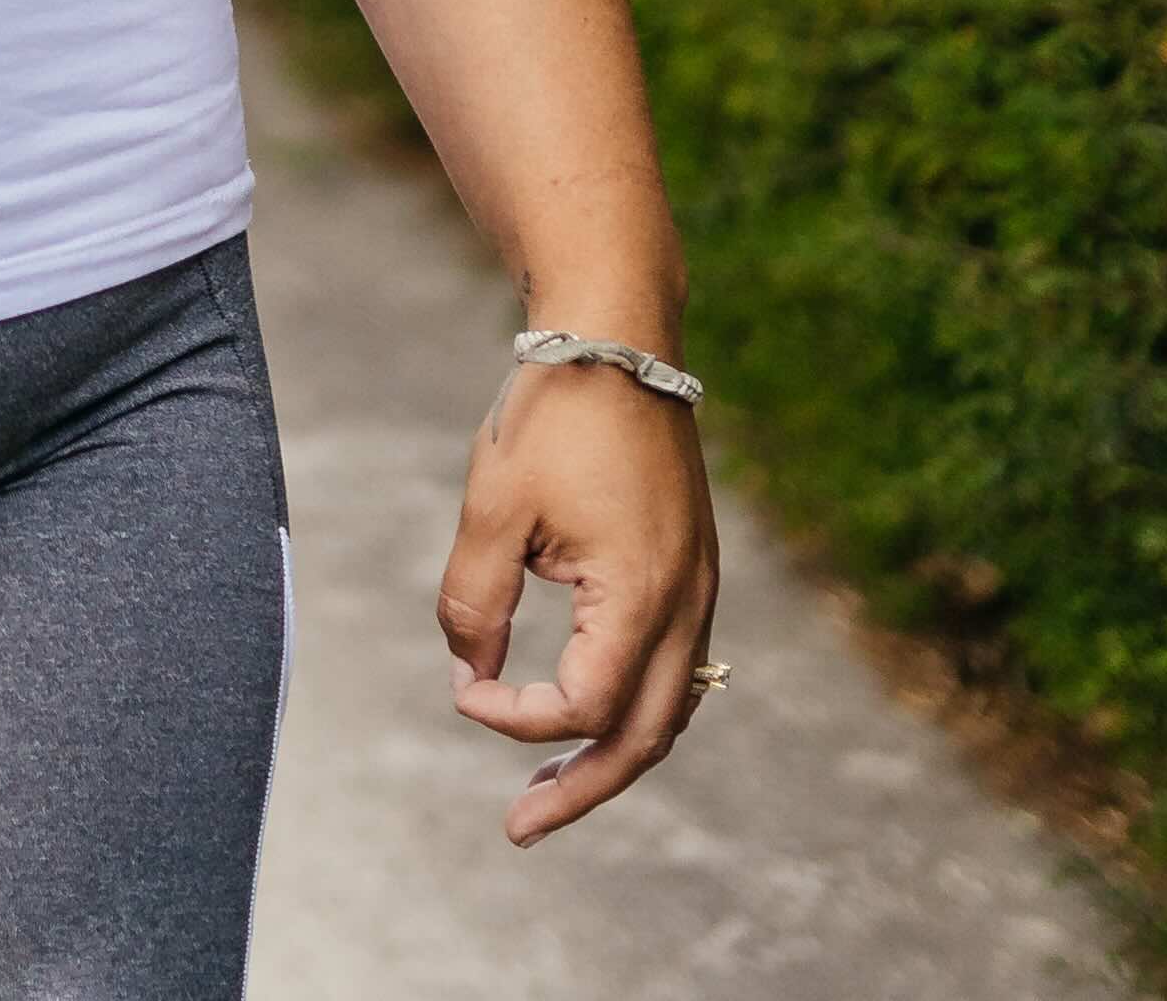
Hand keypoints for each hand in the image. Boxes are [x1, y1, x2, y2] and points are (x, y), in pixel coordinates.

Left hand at [437, 358, 720, 841]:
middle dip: (582, 789)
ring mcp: (700, 587)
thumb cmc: (554, 414)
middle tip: (521, 829)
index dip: (518, 718)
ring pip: (670, 708)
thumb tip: (472, 670)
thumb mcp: (492, 508)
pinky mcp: (691, 568)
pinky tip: (587, 713)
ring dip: (611, 754)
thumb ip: (475, 600)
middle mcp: (687, 603)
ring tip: (551, 790)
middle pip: (646, 736)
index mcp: (642, 595)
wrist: (617, 336)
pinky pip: (675, 666)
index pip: (585, 705)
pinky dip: (634, 705)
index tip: (466, 693)